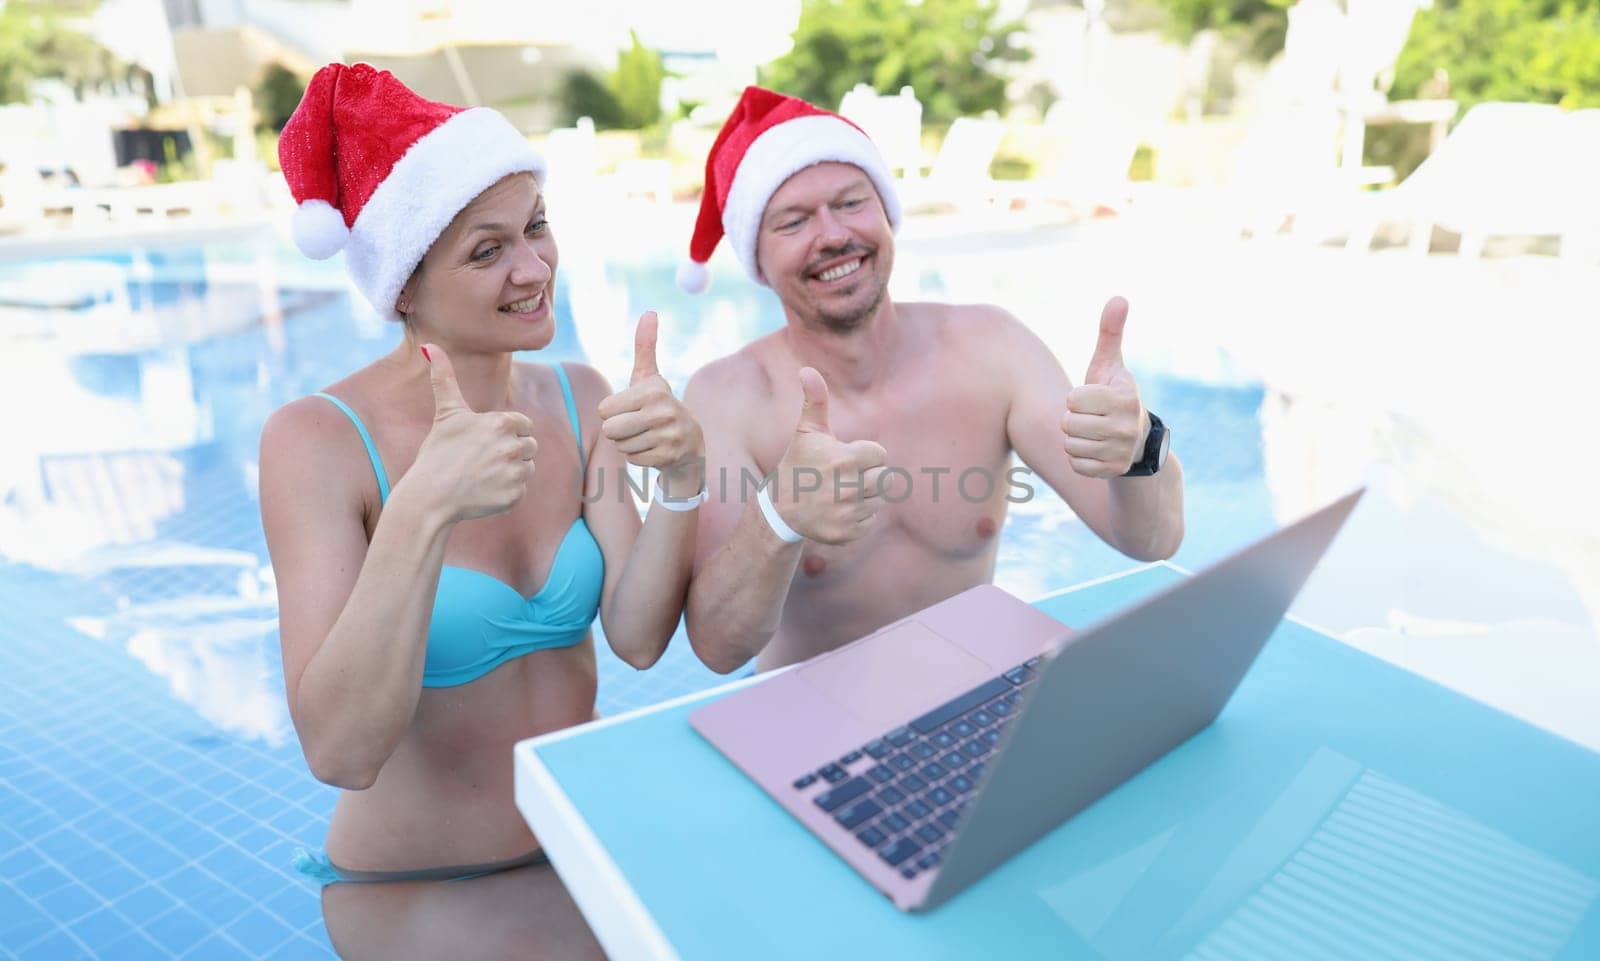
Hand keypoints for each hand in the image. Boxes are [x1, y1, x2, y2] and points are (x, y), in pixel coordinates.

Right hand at [411, 344, 536, 522]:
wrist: (429, 497)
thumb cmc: (438, 452)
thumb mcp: (446, 413)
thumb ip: (444, 378)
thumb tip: (430, 345)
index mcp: (502, 423)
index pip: (524, 425)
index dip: (506, 432)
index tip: (485, 441)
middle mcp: (513, 447)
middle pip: (530, 446)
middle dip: (511, 451)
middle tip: (483, 459)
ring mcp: (515, 474)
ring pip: (527, 469)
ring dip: (510, 472)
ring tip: (482, 475)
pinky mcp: (514, 497)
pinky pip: (520, 492)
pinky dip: (505, 493)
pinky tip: (483, 492)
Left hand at [597, 311, 704, 488]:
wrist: (691, 442)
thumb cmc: (659, 405)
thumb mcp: (649, 377)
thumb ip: (645, 346)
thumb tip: (650, 312)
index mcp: (653, 390)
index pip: (604, 409)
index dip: (612, 411)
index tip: (630, 408)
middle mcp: (663, 412)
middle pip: (610, 430)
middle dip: (617, 430)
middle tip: (635, 425)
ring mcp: (669, 436)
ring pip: (621, 446)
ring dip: (628, 444)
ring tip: (646, 436)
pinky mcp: (669, 457)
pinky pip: (633, 460)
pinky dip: (639, 457)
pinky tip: (653, 448)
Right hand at [770, 367, 887, 544]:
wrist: (780, 509)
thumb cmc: (798, 463)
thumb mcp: (807, 431)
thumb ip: (815, 400)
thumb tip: (807, 369)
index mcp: (843, 460)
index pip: (880, 454)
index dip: (864, 454)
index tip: (843, 457)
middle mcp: (847, 488)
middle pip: (884, 478)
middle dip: (867, 474)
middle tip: (843, 477)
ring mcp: (847, 514)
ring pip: (879, 499)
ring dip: (864, 495)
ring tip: (840, 492)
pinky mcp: (847, 534)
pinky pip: (870, 520)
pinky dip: (859, 516)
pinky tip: (838, 510)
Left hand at [1062, 297, 1148, 478]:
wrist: (1138, 442)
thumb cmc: (1114, 396)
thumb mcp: (1112, 365)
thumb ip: (1111, 333)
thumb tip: (1119, 297)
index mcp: (1124, 398)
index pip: (1073, 398)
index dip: (1077, 398)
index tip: (1092, 399)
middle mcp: (1126, 426)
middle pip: (1068, 423)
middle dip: (1073, 419)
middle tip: (1091, 418)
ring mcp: (1121, 451)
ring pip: (1070, 445)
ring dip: (1075, 439)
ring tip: (1093, 433)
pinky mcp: (1112, 472)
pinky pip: (1076, 465)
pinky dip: (1080, 458)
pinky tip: (1095, 450)